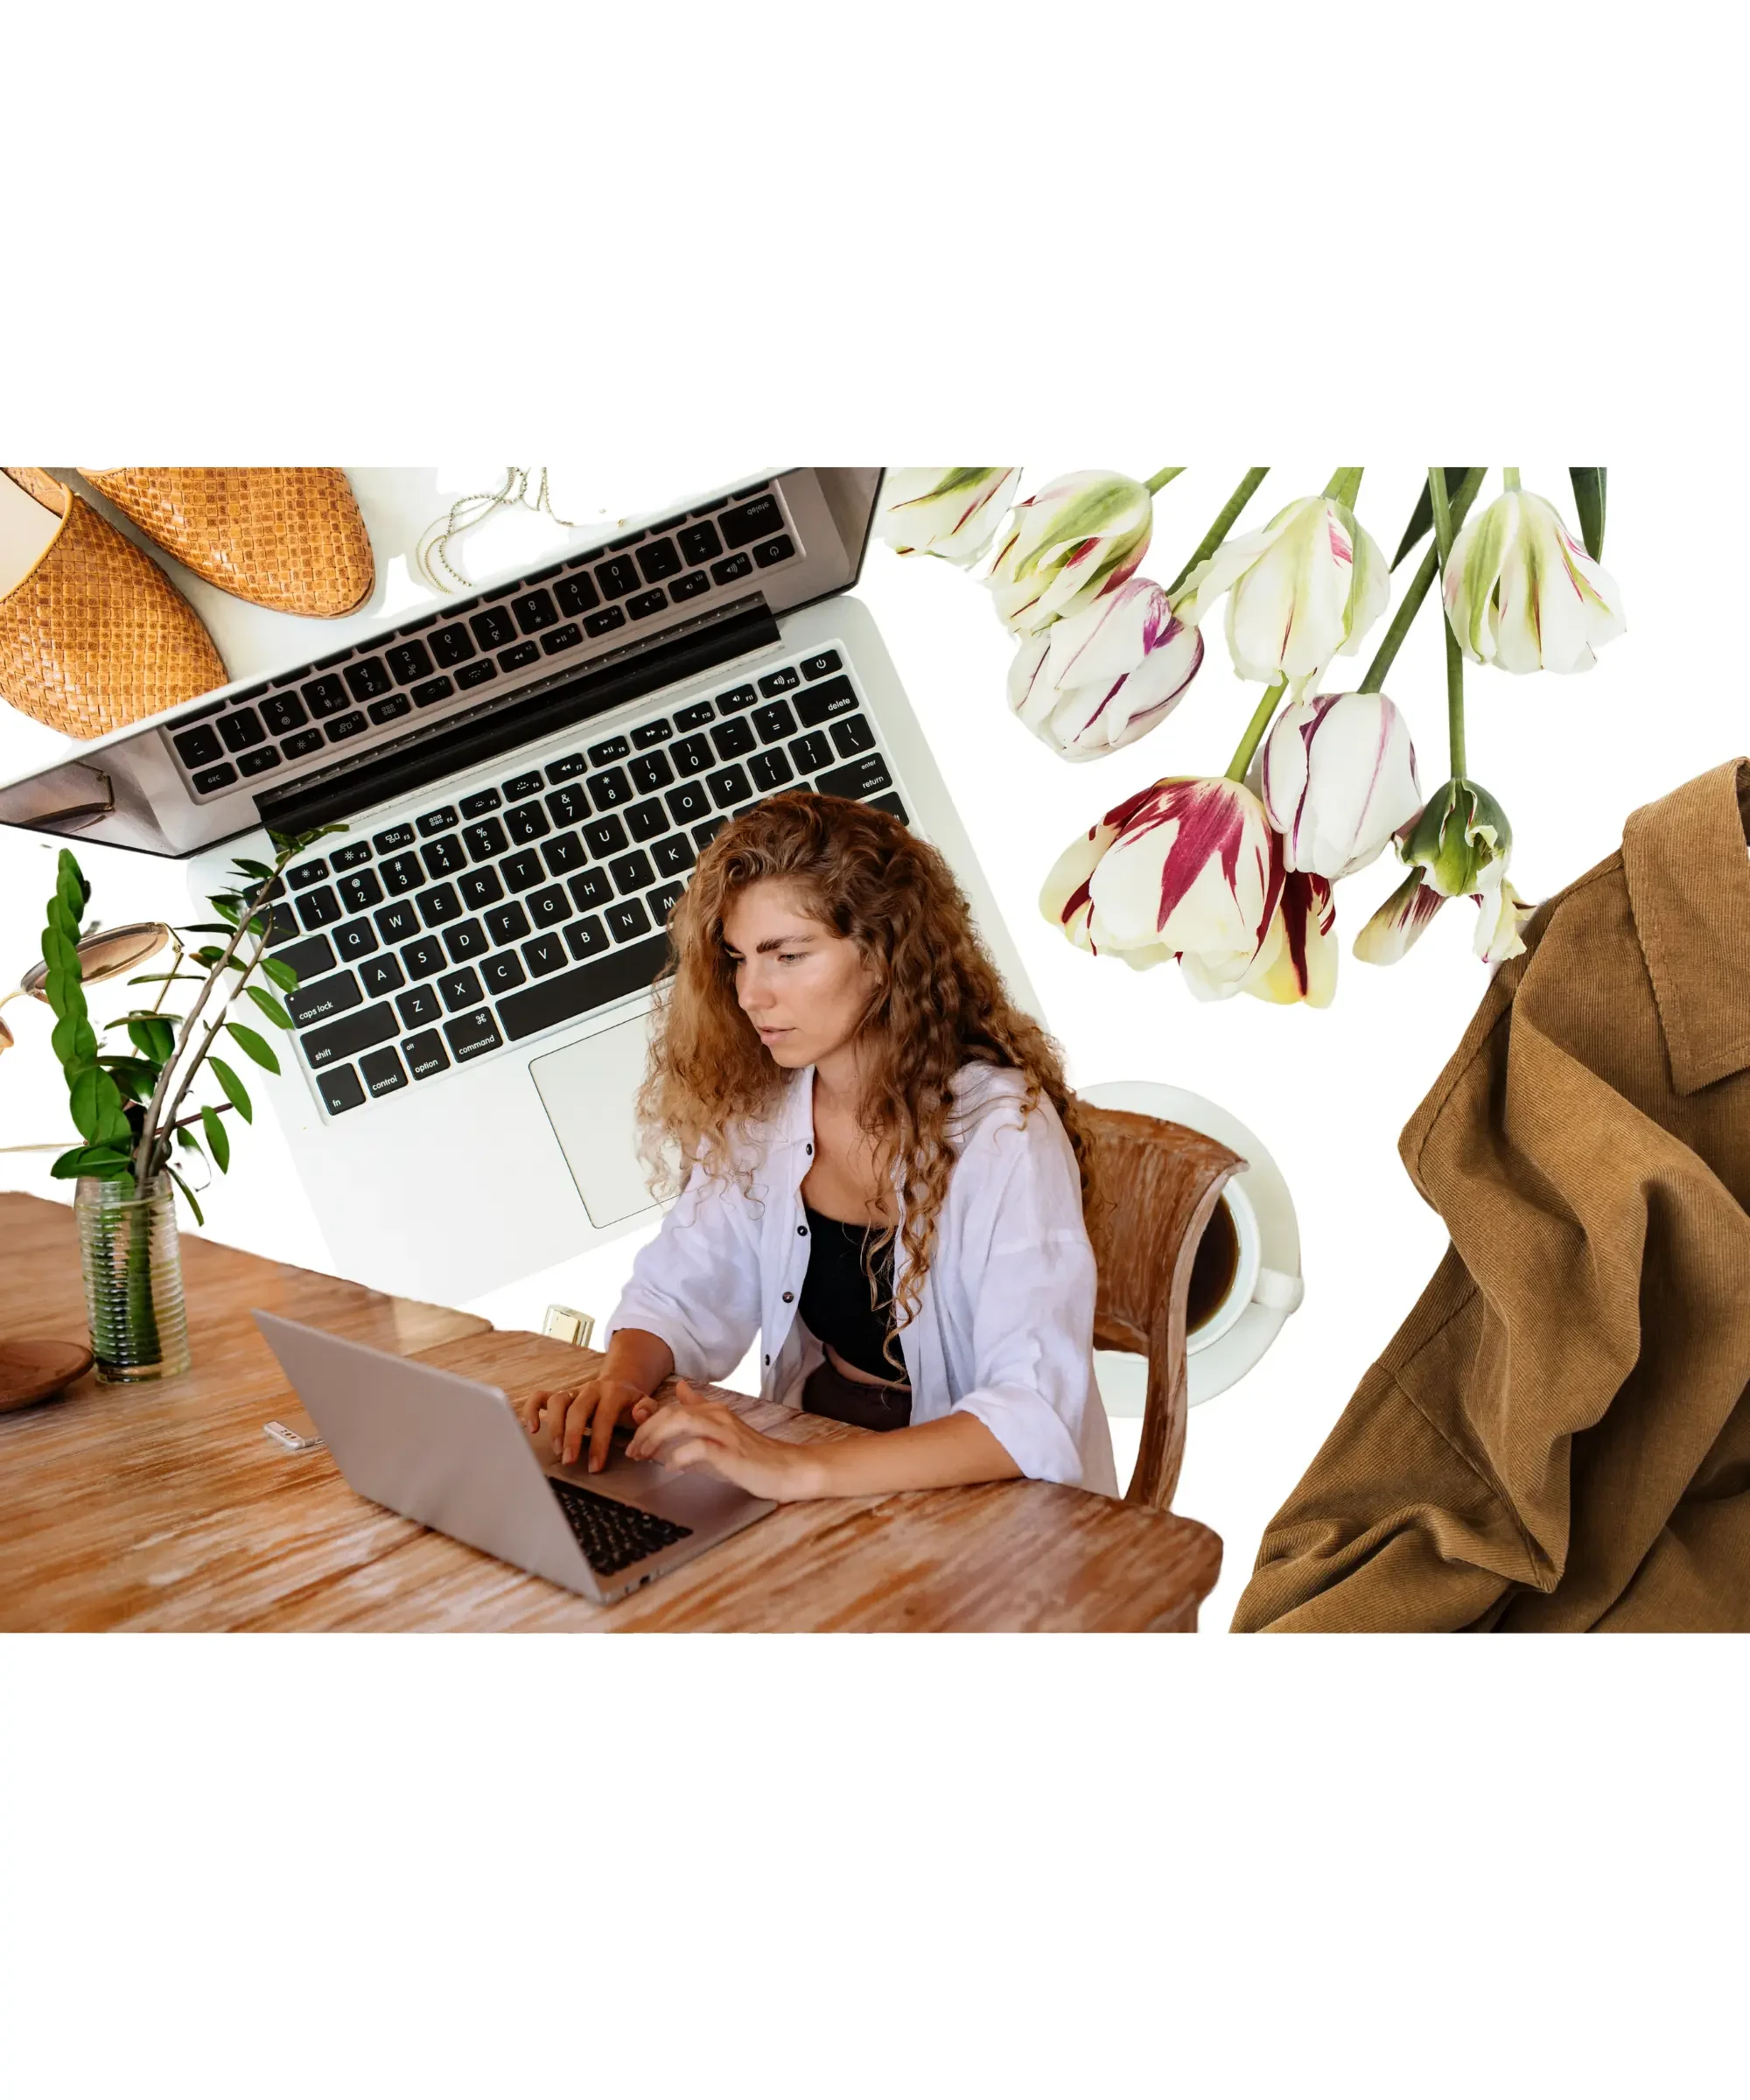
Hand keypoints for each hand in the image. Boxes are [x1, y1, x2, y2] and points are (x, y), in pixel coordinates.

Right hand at [516, 1374, 648, 1473]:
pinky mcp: (560, 1395)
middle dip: (572, 1436)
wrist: (620, 1385)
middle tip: (570, 1461)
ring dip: (555, 1426)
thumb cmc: (631, 1404)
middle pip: (577, 1409)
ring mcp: (574, 1391)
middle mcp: (591, 1389)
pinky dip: (532, 1410)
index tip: (595, 1467)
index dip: (599, 1443)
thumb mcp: (646, 1405)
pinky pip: (540, 1397)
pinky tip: (533, 1429)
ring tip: (557, 1450)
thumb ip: (648, 1411)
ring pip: (557, 1401)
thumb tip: (639, 1415)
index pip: (603, 1417)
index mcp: (613, 1392)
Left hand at [624, 1380, 823, 1501]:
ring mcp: (725, 1433)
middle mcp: (718, 1416)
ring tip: (645, 1456)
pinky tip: (671, 1467)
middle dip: (646, 1432)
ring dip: (656, 1439)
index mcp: (712, 1410)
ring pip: (682, 1421)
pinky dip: (680, 1456)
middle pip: (671, 1412)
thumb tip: (681, 1389)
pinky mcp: (732, 1453)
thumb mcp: (718, 1431)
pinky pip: (700, 1448)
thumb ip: (699, 1413)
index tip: (634, 1442)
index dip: (647, 1423)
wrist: (786, 1469)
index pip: (670, 1407)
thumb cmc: (750, 1455)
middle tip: (633, 1452)